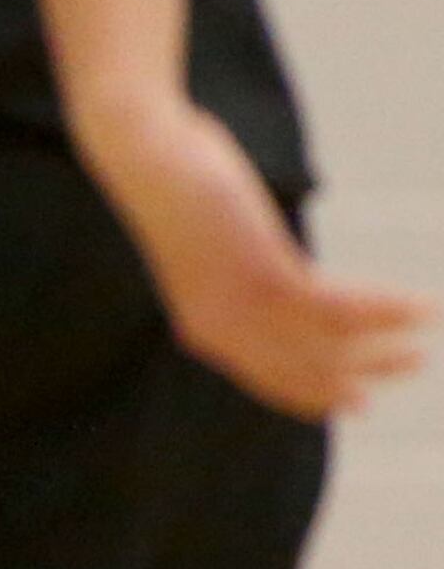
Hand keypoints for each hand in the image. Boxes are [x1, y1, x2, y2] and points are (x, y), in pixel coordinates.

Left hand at [83, 97, 426, 419]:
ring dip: (383, 351)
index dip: (316, 394)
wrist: (151, 165)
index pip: (270, 379)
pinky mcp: (266, 277)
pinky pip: (339, 308)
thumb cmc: (182, 192)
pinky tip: (422, 309)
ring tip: (423, 351)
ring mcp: (244, 308)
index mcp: (207, 330)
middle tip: (411, 368)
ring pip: (327, 348)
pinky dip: (386, 311)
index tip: (356, 403)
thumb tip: (281, 273)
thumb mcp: (214, 247)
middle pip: (306, 370)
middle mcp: (224, 331)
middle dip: (361, 376)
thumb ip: (248, 271)